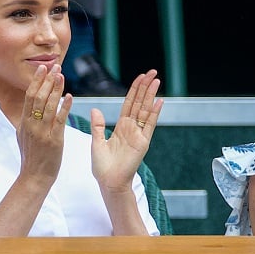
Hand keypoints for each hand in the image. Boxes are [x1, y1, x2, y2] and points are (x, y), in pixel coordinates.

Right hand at [16, 64, 70, 185]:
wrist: (34, 177)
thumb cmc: (31, 158)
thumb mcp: (23, 137)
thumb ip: (26, 123)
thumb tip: (28, 110)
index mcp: (24, 123)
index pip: (30, 97)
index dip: (36, 81)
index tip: (42, 69)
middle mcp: (32, 125)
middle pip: (38, 97)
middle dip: (47, 80)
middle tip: (54, 66)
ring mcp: (42, 132)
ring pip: (49, 106)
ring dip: (56, 89)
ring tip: (62, 76)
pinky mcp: (54, 140)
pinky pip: (60, 120)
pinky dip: (65, 107)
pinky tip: (70, 96)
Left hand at [91, 70, 161, 192]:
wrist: (109, 182)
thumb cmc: (102, 166)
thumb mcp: (97, 142)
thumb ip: (97, 125)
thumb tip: (95, 108)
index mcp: (121, 127)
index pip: (129, 103)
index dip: (134, 90)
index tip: (140, 77)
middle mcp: (132, 129)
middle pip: (139, 103)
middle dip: (145, 87)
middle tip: (152, 72)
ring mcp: (139, 135)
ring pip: (145, 110)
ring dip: (151, 95)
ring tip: (156, 80)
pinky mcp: (143, 142)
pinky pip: (149, 125)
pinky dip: (154, 113)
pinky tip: (159, 101)